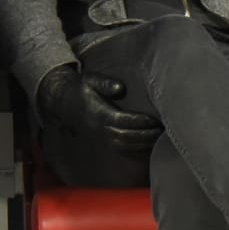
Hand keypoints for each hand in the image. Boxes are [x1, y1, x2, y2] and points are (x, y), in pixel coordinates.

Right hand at [35, 66, 161, 153]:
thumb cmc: (81, 87)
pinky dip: (137, 150)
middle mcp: (100, 128)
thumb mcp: (90, 79)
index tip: (155, 119)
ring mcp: (101, 137)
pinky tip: (150, 145)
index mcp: (99, 114)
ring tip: (160, 137)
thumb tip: (120, 88)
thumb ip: (105, 83)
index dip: (139, 122)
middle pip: (126, 137)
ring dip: (143, 144)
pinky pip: (122, 150)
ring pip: (125, 146)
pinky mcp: (104, 140)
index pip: (122, 121)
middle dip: (146, 135)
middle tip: (163, 129)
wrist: (64, 102)